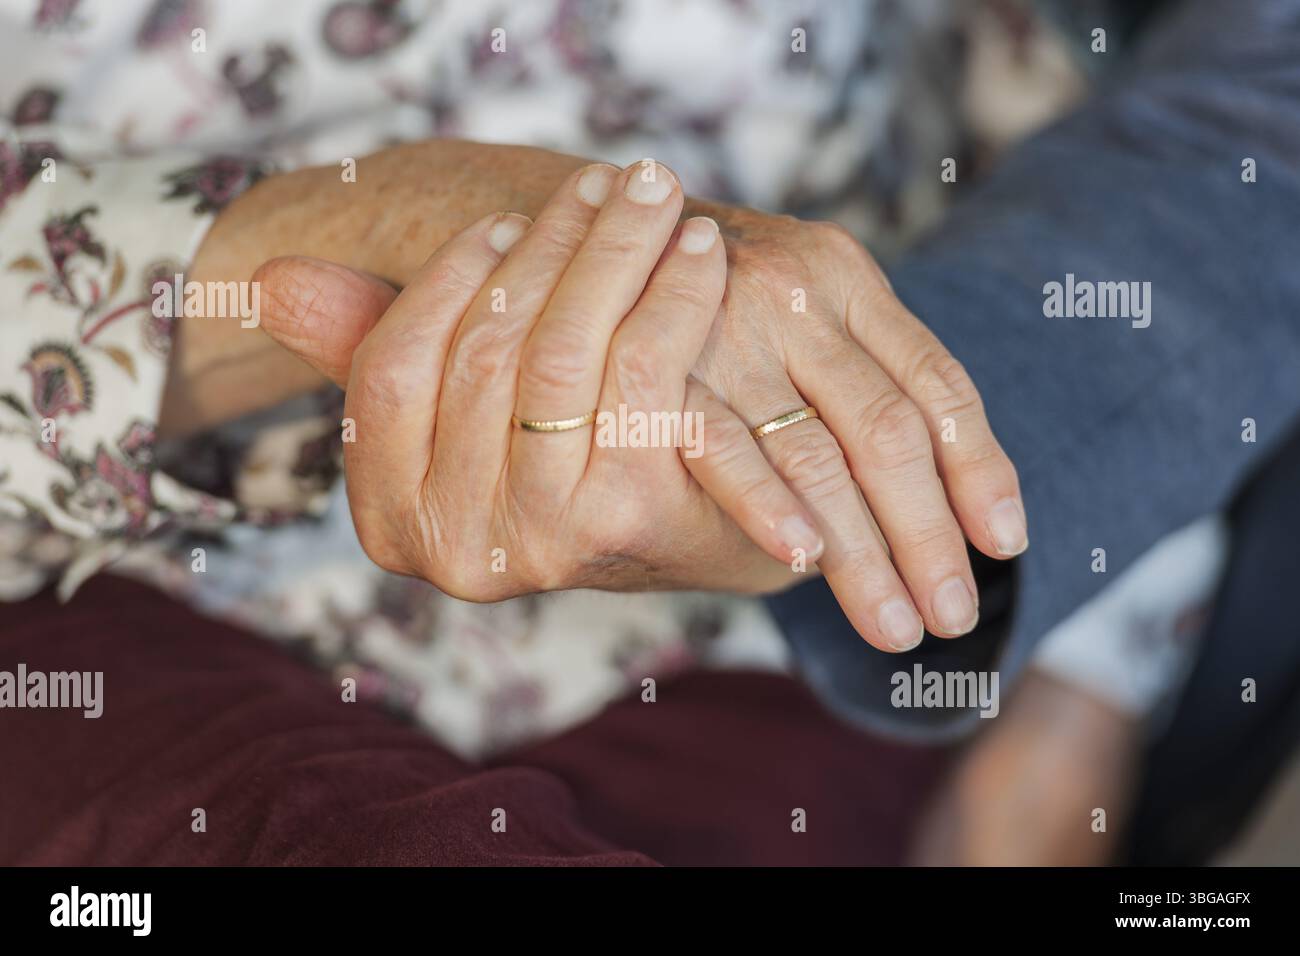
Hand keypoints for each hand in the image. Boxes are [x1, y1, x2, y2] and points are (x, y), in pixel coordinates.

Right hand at [257, 162, 820, 598]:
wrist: (710, 542)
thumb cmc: (578, 468)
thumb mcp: (471, 419)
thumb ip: (373, 349)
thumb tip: (268, 280)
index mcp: (392, 520)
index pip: (388, 374)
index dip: (446, 282)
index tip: (508, 220)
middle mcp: (453, 547)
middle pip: (485, 354)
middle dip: (550, 247)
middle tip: (607, 177)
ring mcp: (539, 540)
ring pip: (560, 353)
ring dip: (612, 252)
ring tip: (651, 192)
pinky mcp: (626, 519)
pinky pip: (642, 373)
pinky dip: (674, 293)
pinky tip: (700, 247)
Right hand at [680, 202, 1026, 648]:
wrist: (586, 230)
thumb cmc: (699, 293)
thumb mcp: (787, 304)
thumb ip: (847, 374)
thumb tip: (930, 498)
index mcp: (844, 279)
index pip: (938, 386)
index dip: (980, 468)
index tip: (1005, 544)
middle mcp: (797, 295)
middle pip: (890, 431)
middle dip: (929, 534)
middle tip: (954, 617)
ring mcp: (726, 328)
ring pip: (819, 456)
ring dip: (864, 553)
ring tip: (897, 629)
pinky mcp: (659, 363)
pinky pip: (725, 449)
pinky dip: (768, 506)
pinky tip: (803, 564)